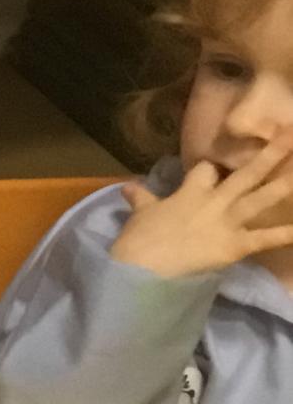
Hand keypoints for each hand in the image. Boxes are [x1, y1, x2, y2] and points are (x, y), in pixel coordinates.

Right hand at [111, 131, 292, 278]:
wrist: (143, 268)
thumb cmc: (138, 240)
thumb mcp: (139, 215)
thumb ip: (140, 198)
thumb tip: (127, 186)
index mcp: (190, 191)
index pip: (206, 170)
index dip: (211, 168)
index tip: (214, 168)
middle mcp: (215, 200)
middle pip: (247, 173)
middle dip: (271, 154)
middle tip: (292, 135)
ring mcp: (228, 221)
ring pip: (262, 197)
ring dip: (285, 182)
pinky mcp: (236, 245)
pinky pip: (266, 238)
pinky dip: (286, 234)